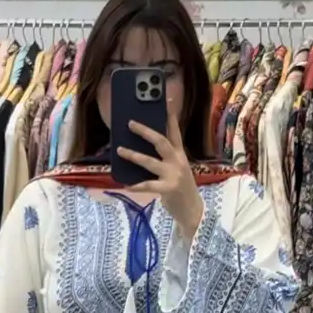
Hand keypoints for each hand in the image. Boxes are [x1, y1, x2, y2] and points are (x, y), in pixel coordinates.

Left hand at [116, 98, 204, 240]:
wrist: (193, 211)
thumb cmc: (181, 189)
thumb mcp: (178, 170)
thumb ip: (166, 159)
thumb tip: (144, 149)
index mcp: (180, 155)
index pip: (175, 132)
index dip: (171, 117)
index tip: (167, 101)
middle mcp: (177, 161)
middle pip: (161, 141)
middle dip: (145, 131)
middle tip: (130, 123)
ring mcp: (173, 174)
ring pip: (150, 161)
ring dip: (134, 155)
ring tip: (120, 150)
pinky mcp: (168, 189)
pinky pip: (148, 185)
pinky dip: (137, 186)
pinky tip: (126, 185)